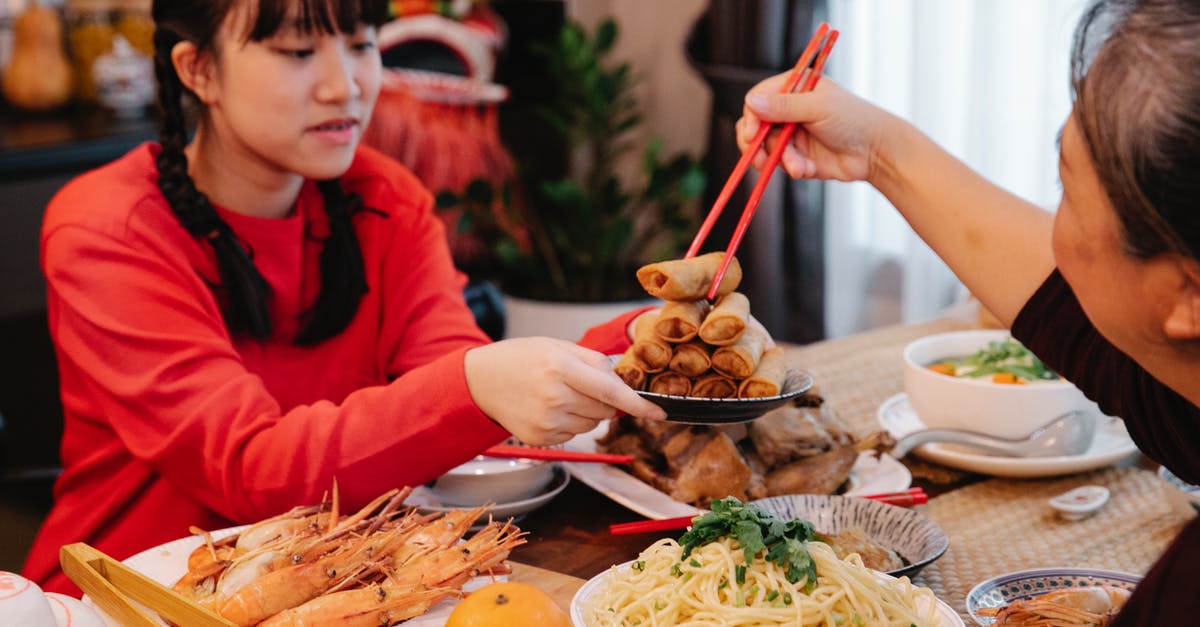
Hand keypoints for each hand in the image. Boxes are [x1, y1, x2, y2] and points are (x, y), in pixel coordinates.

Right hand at [464, 337, 666, 445]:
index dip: (638, 404)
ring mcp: (547, 422)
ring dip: (588, 411)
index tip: (659, 412)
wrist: (481, 381)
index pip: (610, 391)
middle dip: (606, 399)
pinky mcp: (541, 439)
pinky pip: (575, 434)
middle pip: (605, 409)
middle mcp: (554, 398)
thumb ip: (594, 362)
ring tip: (560, 394)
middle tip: (582, 383)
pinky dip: (571, 422)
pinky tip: (550, 408)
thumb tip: (623, 382)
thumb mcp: (557, 346)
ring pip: (592, 423)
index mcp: (560, 368)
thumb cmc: (521, 358)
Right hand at [736, 75, 896, 183]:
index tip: (752, 134)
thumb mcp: (817, 107)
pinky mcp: (796, 155)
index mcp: (795, 88)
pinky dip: (792, 168)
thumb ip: (783, 106)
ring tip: (799, 166)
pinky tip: (808, 169)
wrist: (875, 152)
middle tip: (759, 159)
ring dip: (781, 160)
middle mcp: (790, 109)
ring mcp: (791, 134)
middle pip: (756, 125)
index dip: (751, 116)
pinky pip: (780, 164)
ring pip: (767, 148)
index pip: (760, 98)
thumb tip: (751, 102)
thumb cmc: (853, 119)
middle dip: (757, 144)